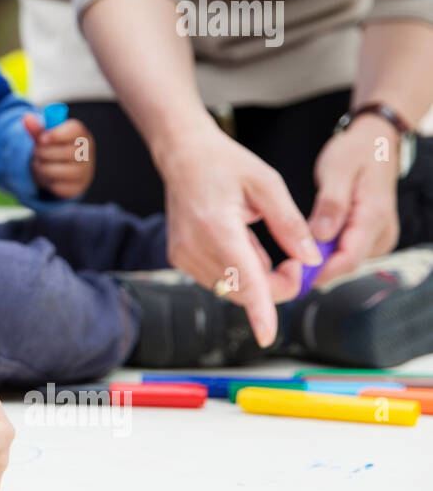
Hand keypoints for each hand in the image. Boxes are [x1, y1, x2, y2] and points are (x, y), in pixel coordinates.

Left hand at [23, 113, 94, 197]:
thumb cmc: (53, 148)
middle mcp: (87, 153)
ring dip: (44, 168)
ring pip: (62, 171)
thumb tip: (26, 118)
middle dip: (45, 153)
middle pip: (67, 152)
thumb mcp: (44, 137)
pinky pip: (60, 187)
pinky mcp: (78, 188)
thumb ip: (36, 129)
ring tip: (39, 164)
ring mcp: (85, 172)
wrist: (60, 171)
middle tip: (36, 152)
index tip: (41, 139)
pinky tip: (48, 177)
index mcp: (81, 135)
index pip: (75, 130)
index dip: (57, 134)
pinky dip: (49, 183)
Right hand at [155, 122, 319, 347]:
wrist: (183, 155)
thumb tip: (310, 260)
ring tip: (257, 239)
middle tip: (295, 260)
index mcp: (217, 225)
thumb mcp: (267, 184)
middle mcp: (194, 245)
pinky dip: (238, 270)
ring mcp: (183, 255)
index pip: (244, 277)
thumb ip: (290, 224)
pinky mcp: (180, 259)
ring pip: (232, 289)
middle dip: (276, 286)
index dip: (259, 310)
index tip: (268, 335)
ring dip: (256, 277)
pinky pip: (219, 280)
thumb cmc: (225, 164)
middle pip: (243, 290)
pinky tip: (239, 242)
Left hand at [307, 114, 401, 284]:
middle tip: (284, 259)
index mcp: (373, 218)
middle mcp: (381, 233)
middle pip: (346, 264)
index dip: (319, 271)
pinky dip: (327, 250)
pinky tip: (310, 236)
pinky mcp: (371, 236)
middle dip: (316, 266)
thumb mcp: (337, 171)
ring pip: (345, 261)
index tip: (291, 272)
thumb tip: (321, 237)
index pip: (349, 259)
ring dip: (320, 258)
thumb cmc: (354, 153)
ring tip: (294, 243)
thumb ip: (330, 205)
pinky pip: (347, 251)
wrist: (374, 144)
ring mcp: (378, 237)